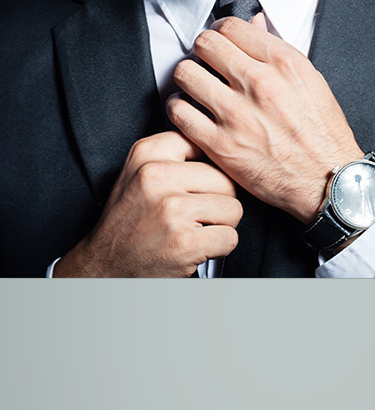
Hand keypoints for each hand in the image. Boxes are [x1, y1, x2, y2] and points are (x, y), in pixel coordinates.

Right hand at [54, 132, 241, 276]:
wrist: (106, 265)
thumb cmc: (128, 222)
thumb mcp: (138, 174)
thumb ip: (173, 156)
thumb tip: (217, 148)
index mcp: (146, 154)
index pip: (204, 144)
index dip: (210, 169)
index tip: (197, 185)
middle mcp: (157, 176)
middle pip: (225, 180)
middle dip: (218, 202)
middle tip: (194, 216)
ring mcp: (172, 209)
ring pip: (233, 209)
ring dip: (220, 226)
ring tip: (193, 231)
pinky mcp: (185, 241)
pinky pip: (230, 237)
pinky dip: (218, 248)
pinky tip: (195, 248)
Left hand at [166, 15, 363, 223]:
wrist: (326, 181)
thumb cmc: (322, 136)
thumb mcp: (311, 82)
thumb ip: (278, 52)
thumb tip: (254, 25)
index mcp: (283, 63)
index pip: (231, 27)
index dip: (220, 32)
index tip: (220, 44)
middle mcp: (259, 84)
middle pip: (205, 45)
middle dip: (202, 52)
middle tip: (205, 65)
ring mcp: (237, 114)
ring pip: (186, 74)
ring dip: (187, 78)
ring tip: (195, 88)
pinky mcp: (221, 145)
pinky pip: (179, 113)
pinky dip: (179, 109)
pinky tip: (189, 112)